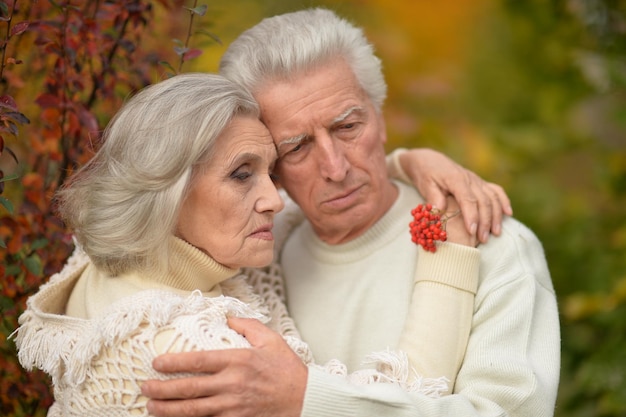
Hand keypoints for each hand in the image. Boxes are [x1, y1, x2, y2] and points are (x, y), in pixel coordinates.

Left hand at [141, 317, 306, 416]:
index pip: (198, 361)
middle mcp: (232, 384)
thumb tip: (228, 317)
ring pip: (193, 410)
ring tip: (151, 407)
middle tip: (144, 387)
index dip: (174, 363)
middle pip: (189, 388)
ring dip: (169, 410)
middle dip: (163, 389)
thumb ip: (248, 326)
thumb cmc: (288, 370)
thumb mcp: (271, 340)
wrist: (305, 400)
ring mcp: (233, 406)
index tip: (156, 363)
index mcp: (238, 360)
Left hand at [399, 148, 511, 242]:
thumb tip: (440, 210)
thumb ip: (433, 196)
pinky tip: (508, 214)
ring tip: (496, 233)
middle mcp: (470, 179)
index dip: (471, 216)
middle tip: (483, 239)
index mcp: (456, 179)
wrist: (429, 160)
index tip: (471, 231)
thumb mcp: (425, 184)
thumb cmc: (425, 174)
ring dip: (496, 216)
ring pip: (492, 198)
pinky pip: (496, 190)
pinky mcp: (480, 182)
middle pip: (483, 201)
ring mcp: (477, 180)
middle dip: (485, 221)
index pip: (468, 199)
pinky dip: (503, 201)